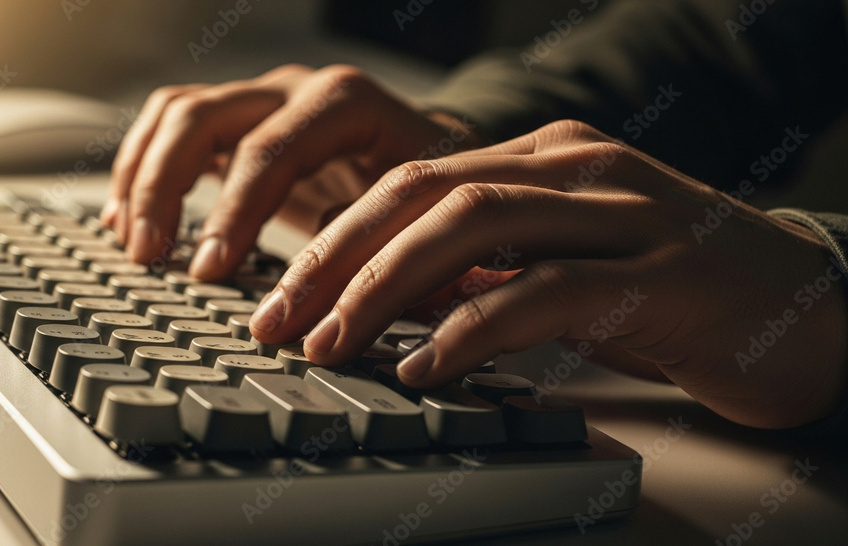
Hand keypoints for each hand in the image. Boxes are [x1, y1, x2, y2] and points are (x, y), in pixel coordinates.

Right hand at [104, 64, 482, 278]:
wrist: (438, 153)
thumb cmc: (433, 186)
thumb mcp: (420, 212)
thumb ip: (373, 240)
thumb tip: (312, 288)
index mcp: (343, 103)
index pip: (269, 150)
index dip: (232, 212)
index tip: (210, 271)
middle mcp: (294, 91)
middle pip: (203, 116)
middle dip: (165, 187)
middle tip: (150, 256)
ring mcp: (263, 103)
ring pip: (177, 114)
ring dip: (142, 175)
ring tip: (131, 240)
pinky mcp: (242, 126)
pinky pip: (175, 131)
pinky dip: (144, 170)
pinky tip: (129, 219)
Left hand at [249, 120, 846, 428]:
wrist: (804, 308)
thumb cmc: (673, 287)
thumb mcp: (564, 262)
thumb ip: (487, 267)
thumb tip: (393, 300)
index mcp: (546, 155)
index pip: (413, 179)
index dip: (335, 237)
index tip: (281, 294)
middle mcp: (577, 167)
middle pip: (425, 191)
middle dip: (337, 257)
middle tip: (281, 317)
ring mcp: (623, 211)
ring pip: (473, 226)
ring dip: (385, 289)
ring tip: (332, 343)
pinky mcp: (661, 272)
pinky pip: (542, 291)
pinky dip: (471, 328)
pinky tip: (425, 366)